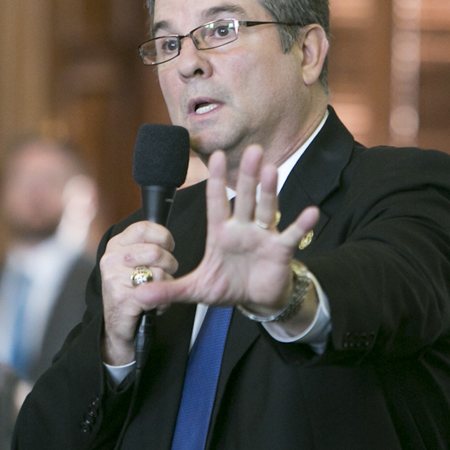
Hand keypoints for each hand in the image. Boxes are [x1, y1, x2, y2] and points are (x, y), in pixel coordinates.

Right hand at [99, 220, 177, 364]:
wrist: (117, 325)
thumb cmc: (131, 291)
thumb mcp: (134, 262)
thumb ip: (146, 246)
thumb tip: (168, 237)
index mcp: (115, 245)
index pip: (144, 228)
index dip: (164, 237)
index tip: (169, 247)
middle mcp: (111, 259)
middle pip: (156, 251)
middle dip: (170, 264)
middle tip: (165, 274)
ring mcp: (114, 278)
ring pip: (159, 272)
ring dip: (167, 285)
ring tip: (156, 292)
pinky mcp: (122, 297)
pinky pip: (157, 293)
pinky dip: (163, 303)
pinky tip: (154, 306)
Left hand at [133, 145, 319, 322]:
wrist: (256, 300)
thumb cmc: (228, 286)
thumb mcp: (196, 289)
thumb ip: (169, 290)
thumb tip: (139, 296)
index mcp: (221, 232)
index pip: (217, 201)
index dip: (217, 180)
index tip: (215, 155)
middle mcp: (243, 228)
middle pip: (246, 198)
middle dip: (248, 175)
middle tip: (252, 149)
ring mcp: (263, 236)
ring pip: (267, 209)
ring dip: (270, 190)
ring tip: (272, 169)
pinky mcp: (280, 250)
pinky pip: (291, 235)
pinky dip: (301, 224)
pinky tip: (310, 212)